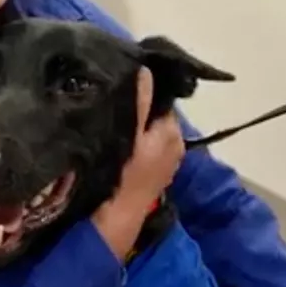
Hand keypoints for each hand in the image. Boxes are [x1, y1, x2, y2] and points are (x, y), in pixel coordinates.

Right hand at [91, 67, 185, 260]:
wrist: (117, 216)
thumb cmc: (125, 173)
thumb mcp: (131, 133)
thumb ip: (141, 102)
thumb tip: (146, 70)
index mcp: (173, 131)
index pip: (161, 99)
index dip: (143, 91)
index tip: (121, 83)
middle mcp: (175, 143)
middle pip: (155, 114)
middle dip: (139, 107)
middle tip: (112, 98)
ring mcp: (165, 159)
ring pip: (149, 130)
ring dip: (134, 124)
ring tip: (110, 115)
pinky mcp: (153, 171)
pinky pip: (145, 145)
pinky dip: (133, 140)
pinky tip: (115, 138)